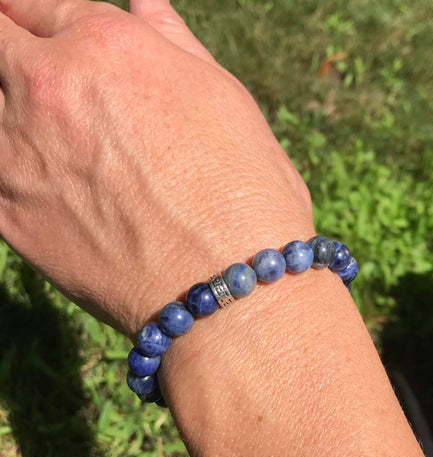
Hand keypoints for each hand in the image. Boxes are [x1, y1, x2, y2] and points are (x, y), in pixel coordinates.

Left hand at [0, 0, 312, 335]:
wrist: (227, 289)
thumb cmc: (247, 194)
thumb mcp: (226, 102)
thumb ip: (174, 44)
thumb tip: (144, 3)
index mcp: (110, 47)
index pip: (41, 3)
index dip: (43, 16)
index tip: (45, 32)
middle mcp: (51, 87)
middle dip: (6, 41)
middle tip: (36, 77)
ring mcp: (18, 152)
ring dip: (6, 105)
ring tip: (45, 131)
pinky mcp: (6, 216)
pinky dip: (4, 161)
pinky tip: (37, 174)